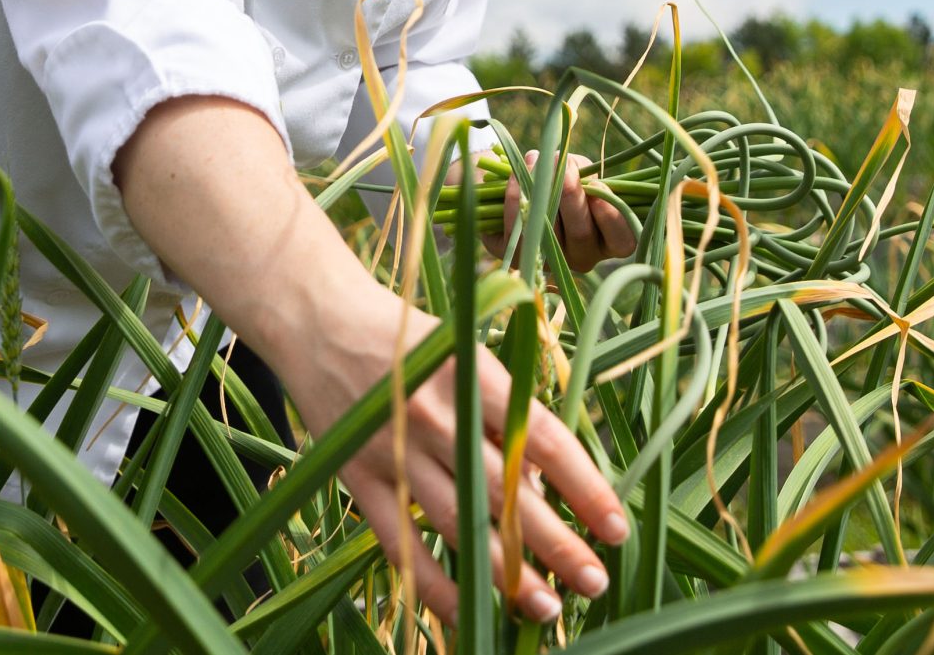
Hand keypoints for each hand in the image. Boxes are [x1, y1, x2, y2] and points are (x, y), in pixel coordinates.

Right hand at [272, 267, 628, 624]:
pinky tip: (470, 615)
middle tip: (595, 581)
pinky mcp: (359, 477)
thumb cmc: (407, 338)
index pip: (541, 440)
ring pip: (459, 524)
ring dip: (507, 573)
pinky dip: (436, 586)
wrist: (317, 319)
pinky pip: (402, 546)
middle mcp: (433, 415)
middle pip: (505, 493)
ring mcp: (393, 450)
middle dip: (556, 544)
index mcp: (469, 374)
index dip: (584, 488)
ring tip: (549, 608)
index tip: (616, 529)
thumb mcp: (464, 354)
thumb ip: (503, 412)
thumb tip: (544, 490)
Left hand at [483, 150, 636, 273]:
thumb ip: (584, 172)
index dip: (611, 215)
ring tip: (537, 160)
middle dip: (570, 193)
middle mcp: (582, 258)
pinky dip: (515, 201)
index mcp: (607, 242)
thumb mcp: (582, 177)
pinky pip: (516, 231)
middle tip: (561, 162)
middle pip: (581, 233)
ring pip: (548, 231)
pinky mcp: (517, 256)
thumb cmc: (566, 184)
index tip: (598, 184)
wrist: (525, 196)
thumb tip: (567, 164)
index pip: (622, 240)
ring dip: (541, 190)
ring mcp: (550, 262)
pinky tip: (517, 178)